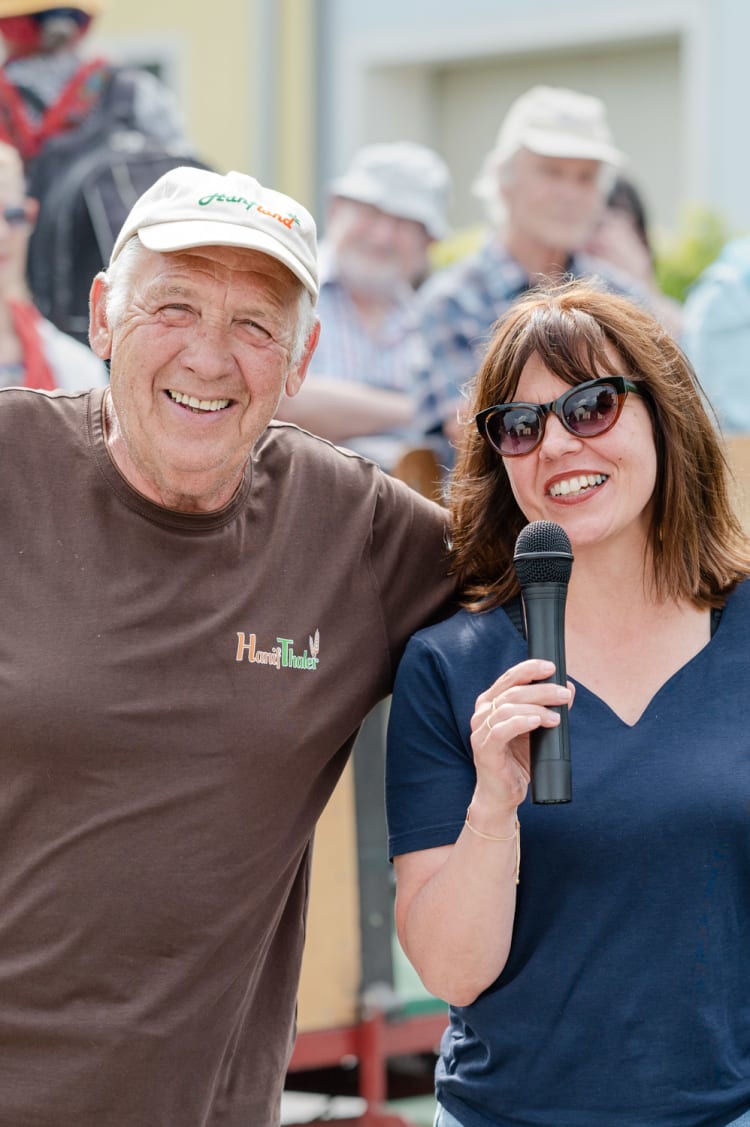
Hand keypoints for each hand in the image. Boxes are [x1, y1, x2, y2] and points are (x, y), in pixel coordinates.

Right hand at [469, 659, 574, 816]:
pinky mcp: (484, 749)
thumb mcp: (536, 730)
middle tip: (564, 695)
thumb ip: (548, 708)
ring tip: (556, 717)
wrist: (503, 794)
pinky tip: (537, 722)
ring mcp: (480, 731)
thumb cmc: (518, 760)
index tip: (552, 668)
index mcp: (491, 703)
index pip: (509, 678)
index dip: (530, 669)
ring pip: (507, 708)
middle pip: (512, 691)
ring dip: (536, 708)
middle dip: (541, 690)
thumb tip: (569, 689)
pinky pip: (500, 730)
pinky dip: (521, 722)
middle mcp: (482, 713)